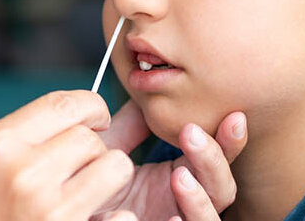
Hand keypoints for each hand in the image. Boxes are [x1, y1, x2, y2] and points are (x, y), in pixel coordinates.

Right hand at [0, 90, 135, 220]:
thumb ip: (29, 135)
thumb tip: (96, 112)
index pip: (64, 103)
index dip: (92, 106)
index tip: (98, 118)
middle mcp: (22, 172)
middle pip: (90, 137)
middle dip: (94, 149)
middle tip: (81, 169)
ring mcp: (48, 209)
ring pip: (115, 166)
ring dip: (109, 178)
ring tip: (90, 191)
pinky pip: (122, 217)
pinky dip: (117, 218)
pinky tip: (95, 220)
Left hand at [94, 102, 247, 220]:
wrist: (71, 214)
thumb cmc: (93, 187)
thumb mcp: (110, 151)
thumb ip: (130, 126)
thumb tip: (148, 95)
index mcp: (180, 178)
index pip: (214, 160)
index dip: (228, 141)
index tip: (233, 116)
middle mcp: (182, 204)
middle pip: (222, 190)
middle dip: (214, 162)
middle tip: (191, 133)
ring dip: (200, 199)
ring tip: (179, 176)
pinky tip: (170, 217)